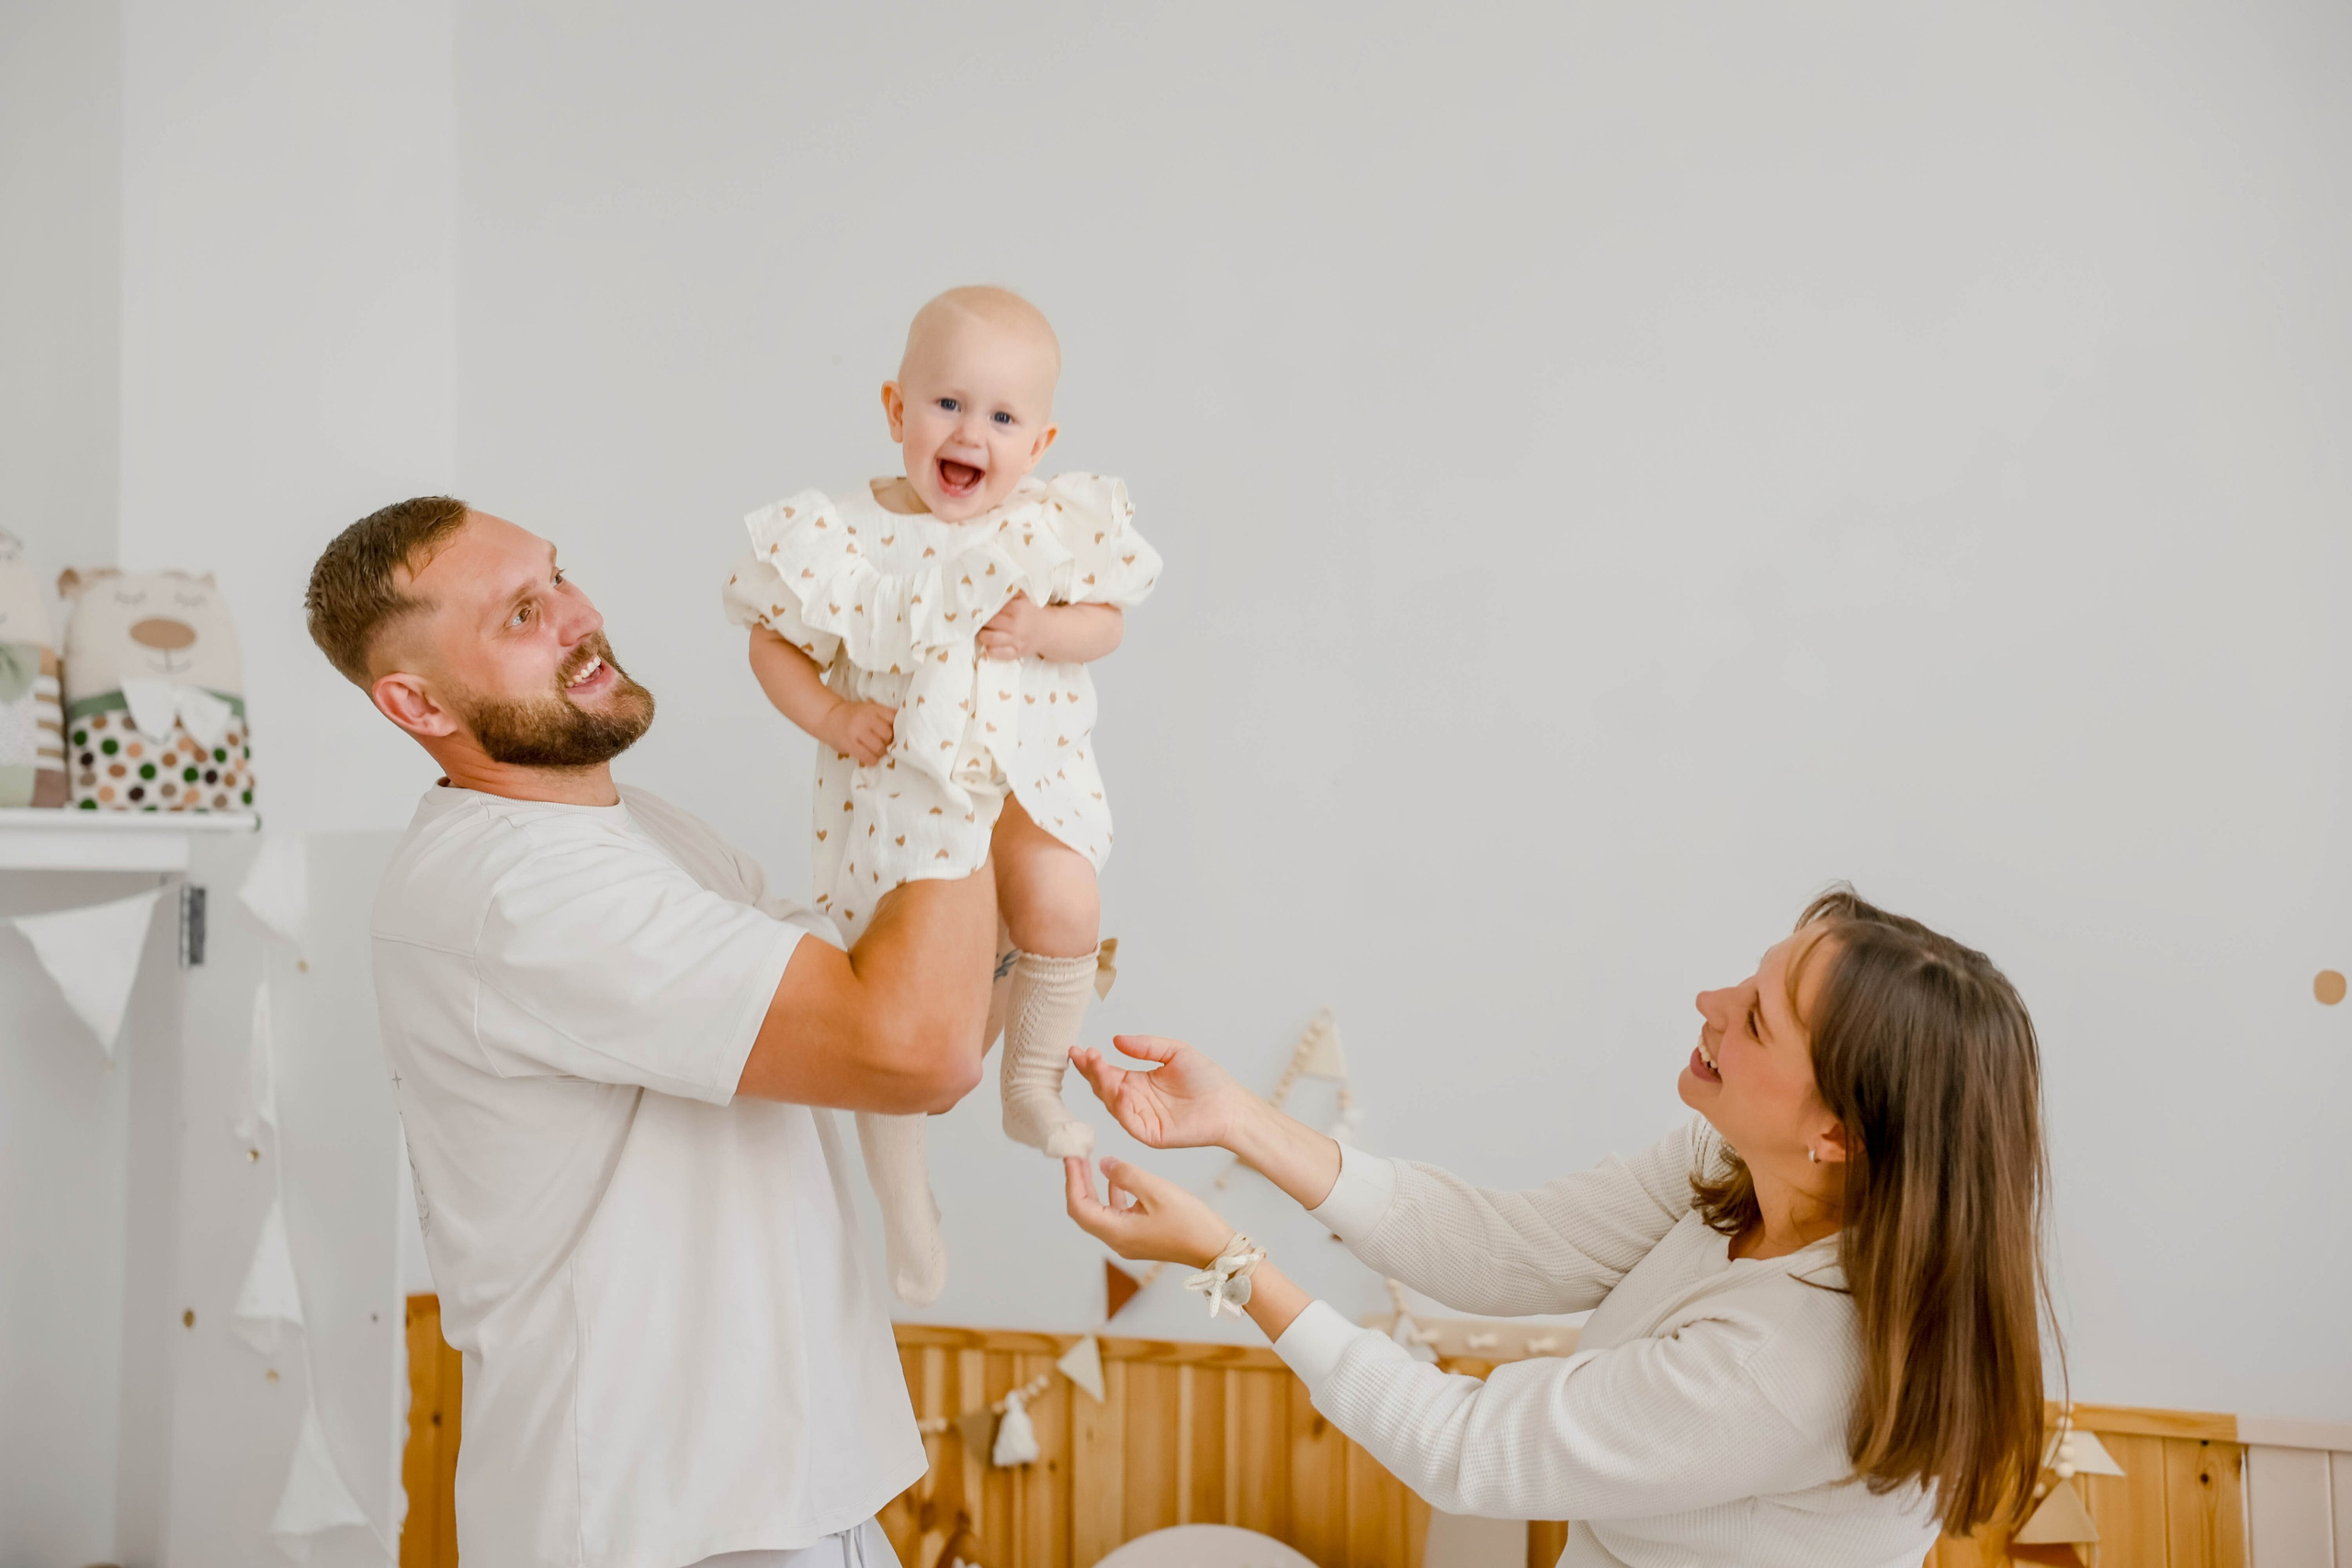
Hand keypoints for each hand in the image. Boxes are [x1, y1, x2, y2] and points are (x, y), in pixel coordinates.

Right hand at [820, 700, 894, 765]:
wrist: (827, 716)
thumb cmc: (851, 715)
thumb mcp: (868, 709)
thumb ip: (882, 717)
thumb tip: (901, 733)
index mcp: (873, 708)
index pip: (894, 718)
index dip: (898, 728)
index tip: (897, 733)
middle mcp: (866, 718)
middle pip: (888, 735)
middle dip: (889, 742)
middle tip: (885, 744)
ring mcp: (857, 732)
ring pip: (880, 747)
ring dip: (881, 752)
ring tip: (877, 751)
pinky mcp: (849, 745)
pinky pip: (868, 757)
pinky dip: (873, 760)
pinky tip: (871, 758)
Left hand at [978, 592, 1048, 660]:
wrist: (1049, 631)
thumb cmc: (1032, 613)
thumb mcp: (1024, 598)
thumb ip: (1010, 592)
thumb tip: (992, 586)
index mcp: (1018, 608)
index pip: (993, 606)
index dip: (984, 607)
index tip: (979, 608)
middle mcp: (1016, 624)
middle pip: (989, 622)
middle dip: (981, 621)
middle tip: (979, 620)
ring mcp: (1016, 640)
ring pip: (990, 638)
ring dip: (982, 635)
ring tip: (983, 631)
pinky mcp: (1016, 652)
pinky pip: (997, 653)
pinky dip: (990, 649)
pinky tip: (990, 644)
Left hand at [1064, 1155, 1235, 1268]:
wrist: (1215, 1248)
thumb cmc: (1191, 1223)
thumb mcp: (1157, 1191)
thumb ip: (1126, 1175)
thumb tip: (1103, 1164)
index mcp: (1117, 1232)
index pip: (1079, 1206)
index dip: (1072, 1180)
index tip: (1071, 1157)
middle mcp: (1118, 1240)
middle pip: (1085, 1211)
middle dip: (1078, 1182)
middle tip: (1076, 1157)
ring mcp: (1128, 1241)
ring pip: (1099, 1213)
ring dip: (1093, 1188)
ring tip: (1091, 1163)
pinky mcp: (1139, 1238)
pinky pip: (1116, 1216)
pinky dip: (1112, 1196)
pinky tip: (1118, 1179)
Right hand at [1070, 1035, 1253, 1151]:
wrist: (1229, 1104)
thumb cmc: (1207, 1079)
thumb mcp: (1175, 1052)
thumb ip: (1146, 1047)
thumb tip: (1117, 1040)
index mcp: (1138, 1082)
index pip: (1107, 1072)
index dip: (1092, 1062)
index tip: (1078, 1049)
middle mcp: (1135, 1100)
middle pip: (1103, 1087)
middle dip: (1091, 1071)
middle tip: (1083, 1055)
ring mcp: (1141, 1118)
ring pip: (1111, 1103)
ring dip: (1102, 1084)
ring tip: (1097, 1065)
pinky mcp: (1150, 1133)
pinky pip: (1129, 1121)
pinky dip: (1120, 1106)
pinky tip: (1118, 1088)